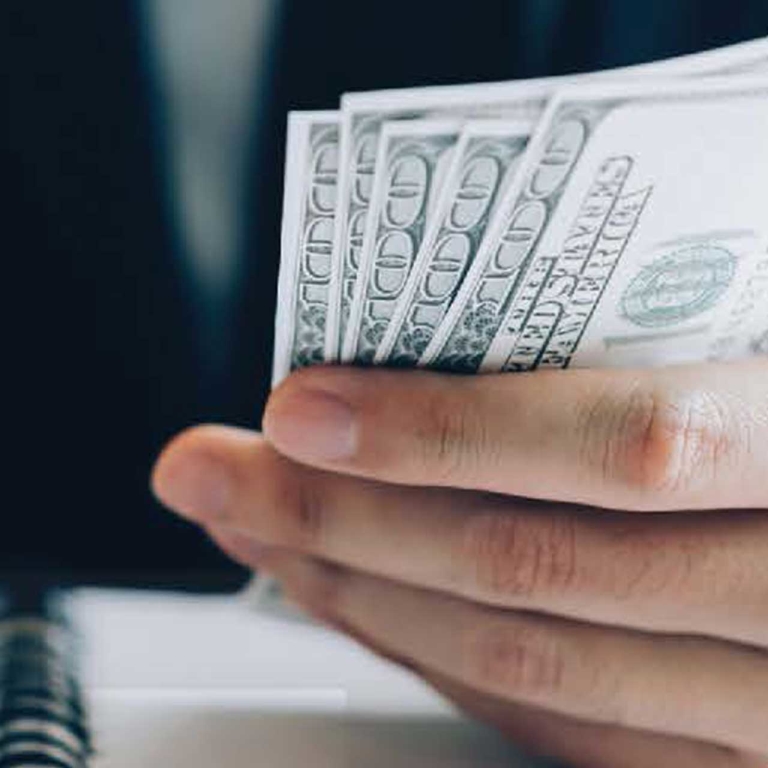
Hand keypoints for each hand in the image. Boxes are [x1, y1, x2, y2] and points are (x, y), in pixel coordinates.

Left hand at [153, 359, 767, 767]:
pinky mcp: (733, 758)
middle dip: (344, 521)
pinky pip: (563, 725)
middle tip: (217, 471)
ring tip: (256, 533)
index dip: (442, 430)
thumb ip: (650, 331)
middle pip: (528, 571)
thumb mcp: (760, 307)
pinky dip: (439, 662)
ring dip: (363, 596)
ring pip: (527, 665)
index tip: (298, 406)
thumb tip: (453, 329)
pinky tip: (360, 605)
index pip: (618, 446)